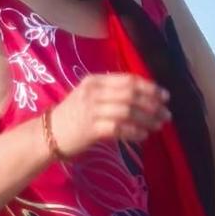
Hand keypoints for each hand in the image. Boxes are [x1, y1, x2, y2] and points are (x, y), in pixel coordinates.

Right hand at [49, 73, 171, 157]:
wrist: (48, 134)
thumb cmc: (72, 116)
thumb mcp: (89, 96)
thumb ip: (111, 93)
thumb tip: (141, 98)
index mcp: (95, 80)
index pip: (128, 80)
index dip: (149, 87)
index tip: (165, 96)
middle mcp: (93, 92)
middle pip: (131, 94)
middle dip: (152, 103)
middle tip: (167, 113)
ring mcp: (91, 110)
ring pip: (128, 111)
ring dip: (147, 118)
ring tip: (159, 125)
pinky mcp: (91, 129)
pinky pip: (119, 128)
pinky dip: (134, 131)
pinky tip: (144, 135)